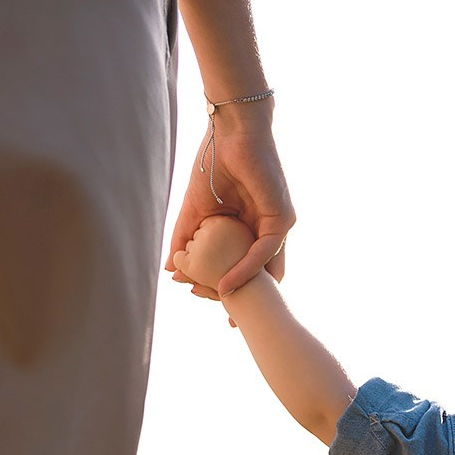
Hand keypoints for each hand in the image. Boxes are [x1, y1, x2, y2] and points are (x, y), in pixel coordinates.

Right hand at [165, 101, 293, 296]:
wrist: (230, 133)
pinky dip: (245, 270)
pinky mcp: (283, 219)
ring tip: (224, 307)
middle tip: (229, 321)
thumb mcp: (195, 212)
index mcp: (250, 229)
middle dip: (246, 298)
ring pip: (265, 269)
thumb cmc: (214, 164)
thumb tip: (171, 270)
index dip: (231, 288)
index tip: (214, 307)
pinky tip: (226, 283)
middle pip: (260, 274)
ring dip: (244, 289)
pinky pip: (264, 252)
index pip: (245, 267)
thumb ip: (184, 240)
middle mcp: (268, 231)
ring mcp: (278, 226)